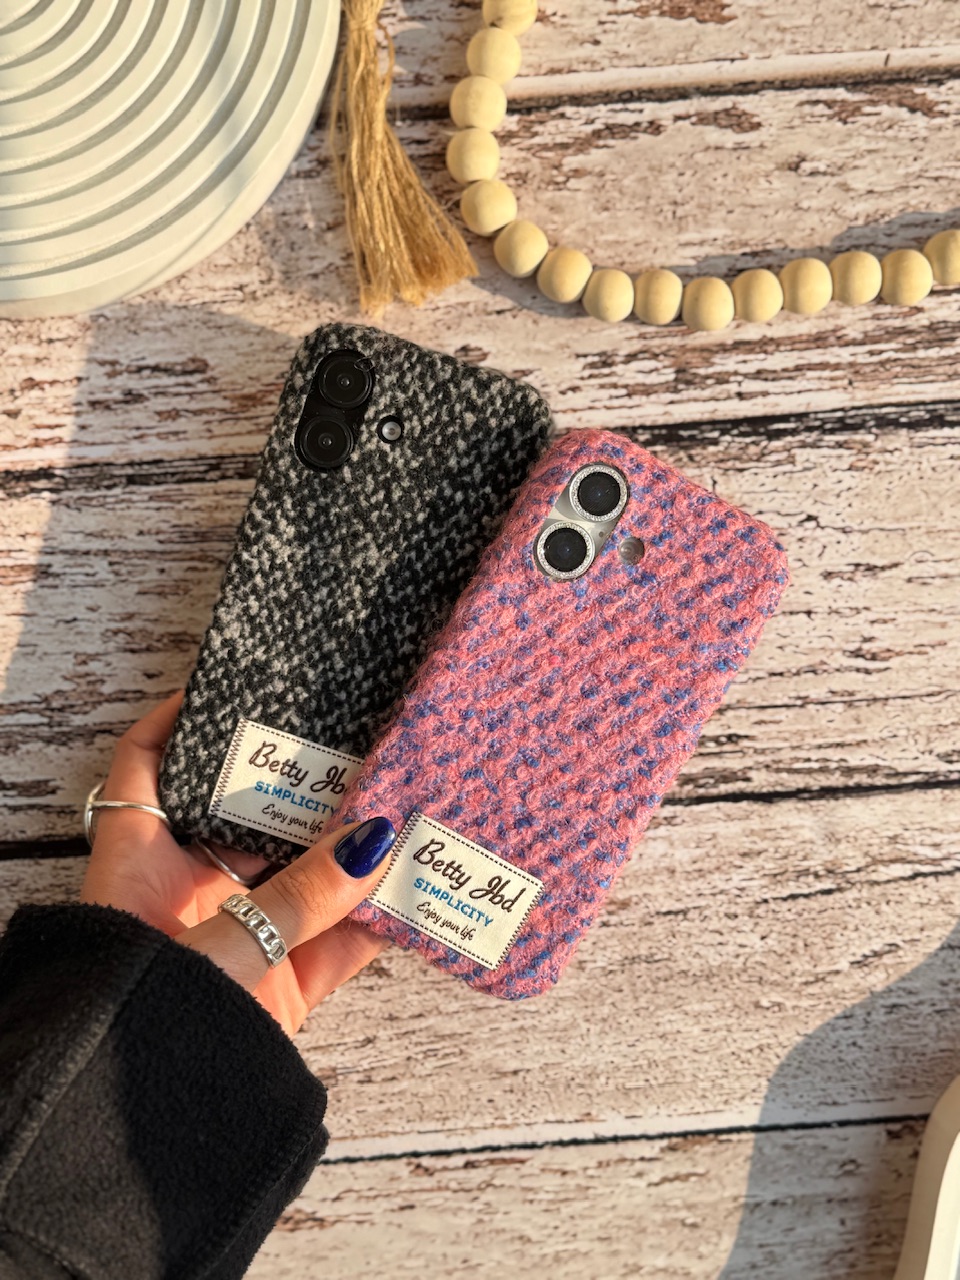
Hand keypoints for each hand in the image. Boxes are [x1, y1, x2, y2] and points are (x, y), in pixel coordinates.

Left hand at [80, 690, 395, 1036]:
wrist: (145, 1122)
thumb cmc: (146, 1016)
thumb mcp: (225, 942)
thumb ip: (301, 897)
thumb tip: (375, 842)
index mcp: (142, 861)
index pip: (148, 764)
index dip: (181, 719)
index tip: (231, 686)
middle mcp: (190, 890)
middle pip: (249, 816)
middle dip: (303, 787)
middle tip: (356, 746)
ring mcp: (240, 936)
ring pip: (304, 878)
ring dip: (352, 857)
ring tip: (406, 810)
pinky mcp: (278, 988)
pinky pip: (336, 944)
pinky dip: (375, 926)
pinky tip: (419, 896)